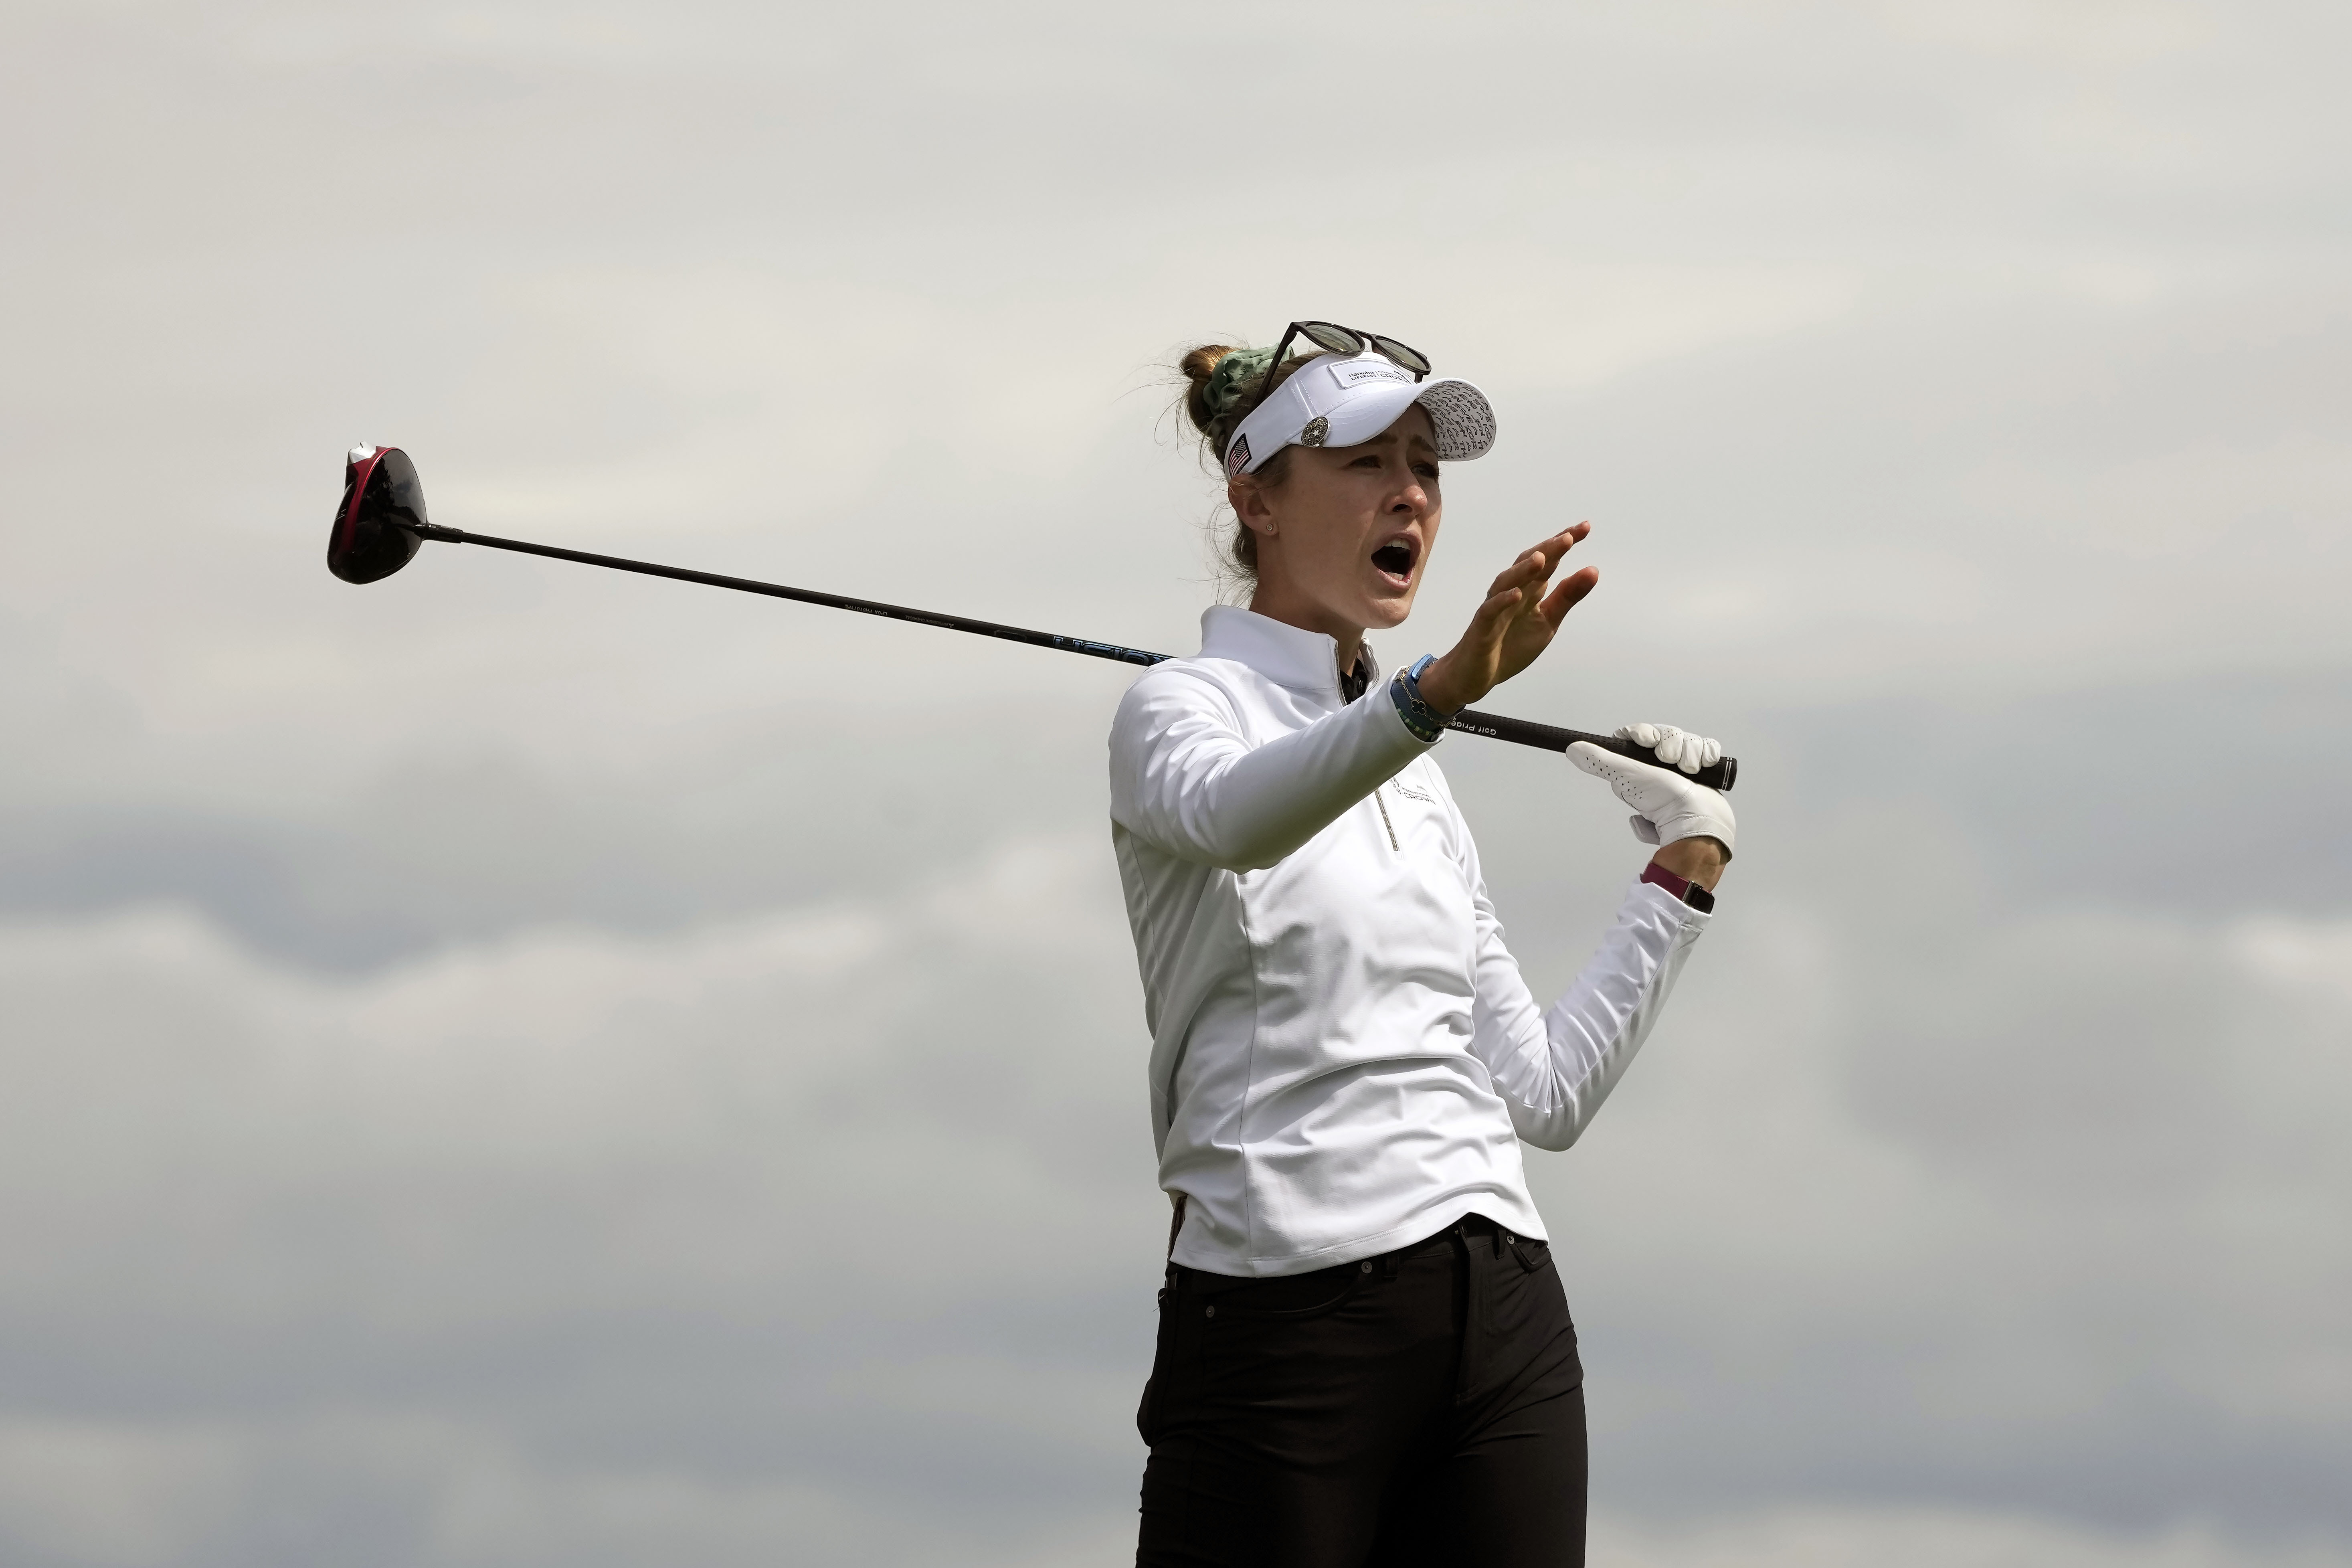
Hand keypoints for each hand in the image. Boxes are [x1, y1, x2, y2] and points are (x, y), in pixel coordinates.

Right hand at [1415, 524, 1598, 714]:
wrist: (1476, 676)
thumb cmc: (1510, 645)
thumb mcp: (1547, 621)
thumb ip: (1567, 597)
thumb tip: (1594, 570)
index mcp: (1530, 590)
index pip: (1548, 561)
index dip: (1563, 544)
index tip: (1585, 527)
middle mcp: (1511, 592)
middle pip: (1528, 565)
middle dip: (1548, 550)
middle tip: (1569, 537)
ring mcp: (1495, 609)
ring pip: (1507, 582)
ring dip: (1523, 570)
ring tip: (1542, 558)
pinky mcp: (1482, 628)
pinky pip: (1490, 611)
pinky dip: (1502, 601)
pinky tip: (1517, 594)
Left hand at [1566, 733, 1735, 865]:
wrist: (1699, 822)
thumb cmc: (1662, 804)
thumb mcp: (1626, 779)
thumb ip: (1600, 762)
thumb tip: (1572, 749)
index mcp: (1639, 764)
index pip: (1640, 734)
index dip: (1644, 733)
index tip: (1647, 741)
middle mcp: (1660, 764)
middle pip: (1666, 733)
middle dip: (1670, 745)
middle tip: (1669, 762)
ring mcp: (1683, 765)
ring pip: (1687, 738)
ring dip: (1688, 753)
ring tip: (1688, 772)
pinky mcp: (1704, 767)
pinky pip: (1707, 746)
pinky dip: (1706, 755)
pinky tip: (1702, 768)